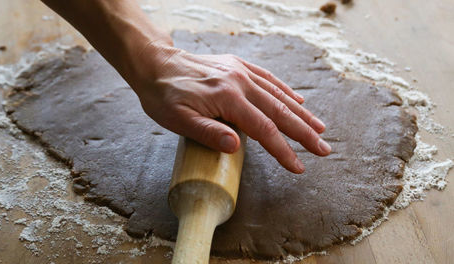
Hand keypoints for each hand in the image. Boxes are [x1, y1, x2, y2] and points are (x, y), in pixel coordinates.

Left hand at [133, 45, 330, 173]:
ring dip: (301, 113)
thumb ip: (207, 132)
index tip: (298, 166)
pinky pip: (268, 78)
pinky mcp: (238, 66)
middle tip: (324, 150)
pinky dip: (285, 90)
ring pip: (279, 94)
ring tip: (320, 128)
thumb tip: (236, 147)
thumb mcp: (176, 119)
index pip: (264, 129)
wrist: (155, 63)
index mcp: (227, 98)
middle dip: (304, 133)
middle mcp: (240, 82)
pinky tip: (298, 99)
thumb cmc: (163, 95)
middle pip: (280, 111)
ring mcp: (240, 72)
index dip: (283, 150)